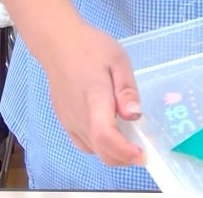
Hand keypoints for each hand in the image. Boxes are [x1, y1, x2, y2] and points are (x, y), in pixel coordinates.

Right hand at [42, 19, 145, 166]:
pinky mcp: (64, 122)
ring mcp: (69, 122)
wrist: (59, 44)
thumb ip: (127, 88)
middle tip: (142, 149)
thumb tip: (135, 115)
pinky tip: (109, 133)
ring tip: (129, 139)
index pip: (105, 136)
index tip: (143, 155)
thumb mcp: (118, 59)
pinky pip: (83, 143)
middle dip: (124, 158)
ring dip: (113, 153)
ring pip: (93, 150)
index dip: (124, 152)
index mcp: (94, 98)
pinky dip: (99, 147)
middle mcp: (79, 116)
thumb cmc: (91, 47)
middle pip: (101, 151)